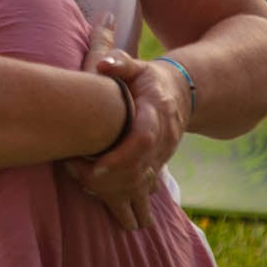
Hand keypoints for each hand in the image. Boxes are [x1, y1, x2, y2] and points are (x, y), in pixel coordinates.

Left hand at [63, 23, 189, 231]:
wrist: (182, 94)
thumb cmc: (150, 79)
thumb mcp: (139, 66)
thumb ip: (121, 63)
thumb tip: (104, 65)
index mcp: (157, 111)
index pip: (143, 138)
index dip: (122, 155)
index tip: (97, 167)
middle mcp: (164, 136)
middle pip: (141, 166)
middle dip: (114, 179)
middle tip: (84, 181)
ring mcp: (164, 153)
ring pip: (145, 181)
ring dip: (120, 193)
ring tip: (91, 191)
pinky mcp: (159, 164)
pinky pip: (146, 186)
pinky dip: (128, 197)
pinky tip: (111, 204)